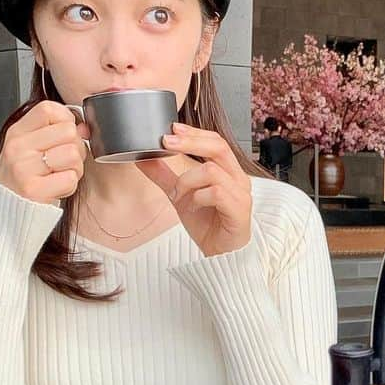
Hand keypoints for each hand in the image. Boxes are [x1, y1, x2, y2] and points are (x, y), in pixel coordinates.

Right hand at [0, 100, 89, 203]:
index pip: (49, 109)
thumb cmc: (23, 179)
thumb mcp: (31, 149)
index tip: (65, 136)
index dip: (66, 120)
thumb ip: (55, 133)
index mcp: (17, 133)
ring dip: (74, 169)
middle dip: (75, 148)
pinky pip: (70, 179)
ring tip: (59, 175)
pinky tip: (56, 188)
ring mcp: (23, 168)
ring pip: (72, 154)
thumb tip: (84, 126)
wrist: (7, 211)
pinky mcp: (33, 190)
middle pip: (68, 132)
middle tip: (63, 163)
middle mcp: (17, 147)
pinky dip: (69, 186)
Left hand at [139, 122, 252, 257]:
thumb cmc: (208, 225)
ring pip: (211, 171)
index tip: (172, 128)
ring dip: (187, 180)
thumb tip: (143, 158)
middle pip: (218, 147)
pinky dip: (198, 197)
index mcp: (228, 171)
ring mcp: (241, 194)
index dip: (194, 132)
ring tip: (179, 195)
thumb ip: (164, 176)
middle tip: (166, 143)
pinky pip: (216, 193)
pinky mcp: (240, 210)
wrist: (221, 256)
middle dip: (190, 142)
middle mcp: (238, 178)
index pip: (215, 141)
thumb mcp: (180, 195)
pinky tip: (193, 206)